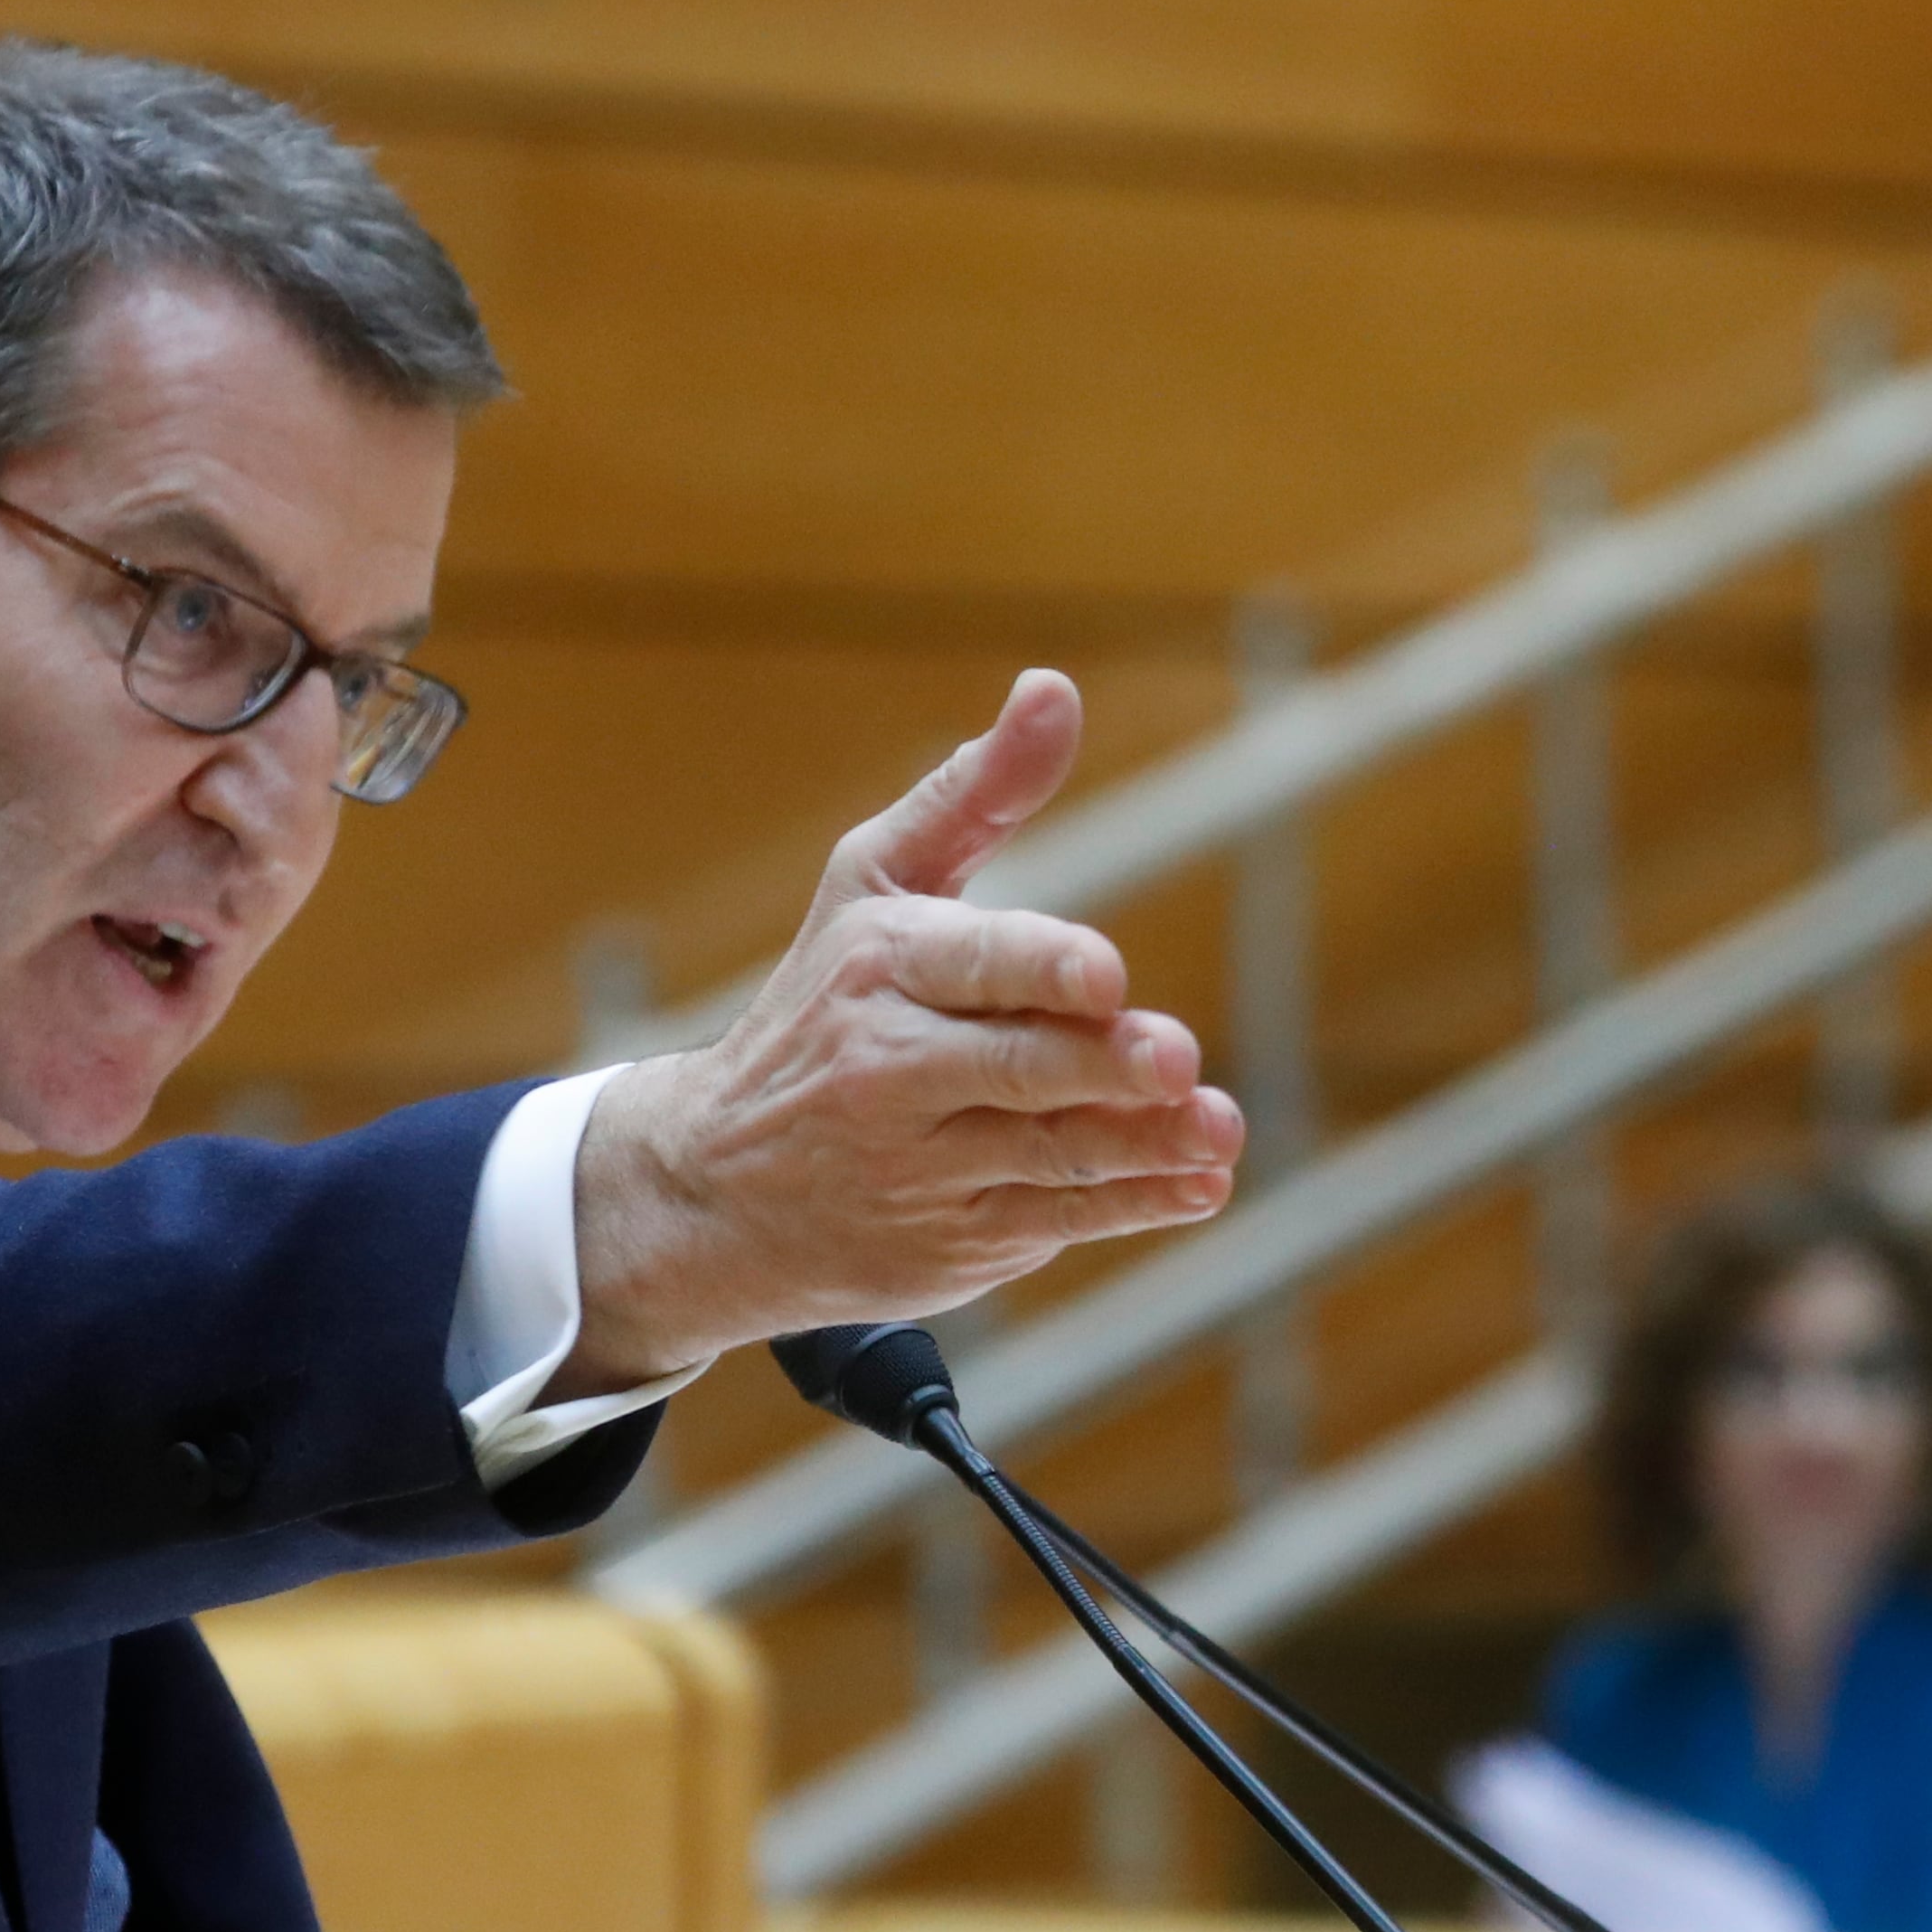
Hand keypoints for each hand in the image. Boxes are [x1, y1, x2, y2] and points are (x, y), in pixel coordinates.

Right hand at [560, 673, 1241, 1388]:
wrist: (715, 1184)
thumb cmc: (819, 1007)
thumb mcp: (872, 885)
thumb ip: (977, 792)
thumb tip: (1055, 691)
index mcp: (878, 968)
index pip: (972, 963)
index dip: (1040, 969)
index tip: (1105, 977)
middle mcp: (890, 1069)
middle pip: (1017, 1066)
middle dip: (1100, 1066)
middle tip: (1176, 1059)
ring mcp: (920, 1166)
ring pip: (1048, 1152)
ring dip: (1143, 1145)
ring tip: (1216, 1133)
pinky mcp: (953, 1241)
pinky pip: (1055, 1220)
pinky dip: (1132, 1206)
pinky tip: (1194, 1186)